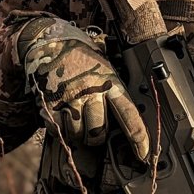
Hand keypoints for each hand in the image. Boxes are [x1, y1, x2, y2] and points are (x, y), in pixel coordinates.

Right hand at [16, 18, 149, 158]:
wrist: (49, 39)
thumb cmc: (79, 54)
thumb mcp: (103, 66)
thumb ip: (111, 90)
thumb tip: (121, 120)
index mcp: (109, 81)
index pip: (129, 114)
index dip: (138, 138)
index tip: (144, 154)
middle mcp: (91, 90)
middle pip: (98, 132)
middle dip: (96, 139)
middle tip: (93, 133)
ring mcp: (69, 97)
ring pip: (77, 134)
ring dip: (77, 135)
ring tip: (74, 121)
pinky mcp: (50, 102)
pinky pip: (57, 129)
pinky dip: (59, 129)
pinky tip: (60, 117)